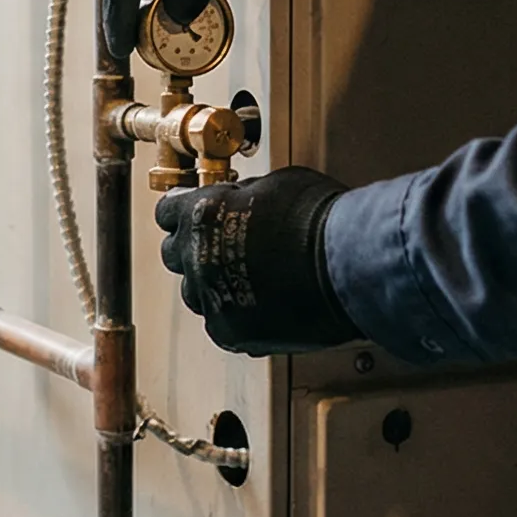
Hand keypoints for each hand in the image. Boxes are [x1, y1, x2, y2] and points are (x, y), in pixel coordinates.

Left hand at [155, 167, 359, 355]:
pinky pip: (221, 323)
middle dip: (192, 249)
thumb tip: (241, 198)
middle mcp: (197, 257)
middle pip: (174, 255)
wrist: (349, 266)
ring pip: (195, 293)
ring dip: (211, 285)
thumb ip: (246, 194)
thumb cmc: (322, 220)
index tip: (190, 216)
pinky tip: (259, 305)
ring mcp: (212, 297)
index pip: (167, 213)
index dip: (182, 214)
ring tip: (243, 279)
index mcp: (202, 214)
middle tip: (218, 246)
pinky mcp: (232, 332)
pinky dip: (235, 315)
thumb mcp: (277, 184)